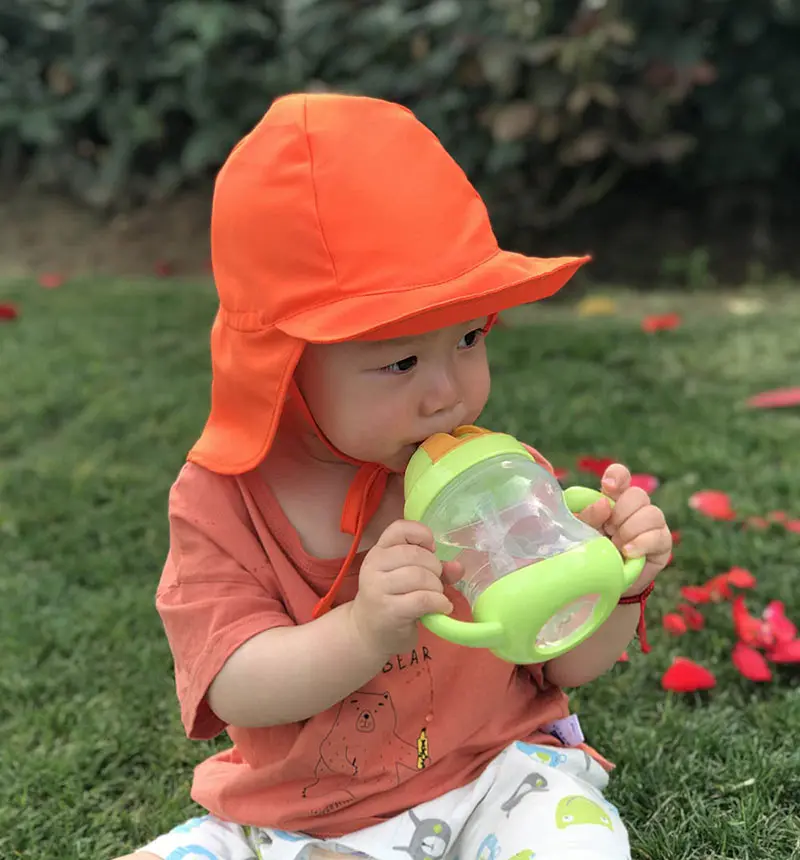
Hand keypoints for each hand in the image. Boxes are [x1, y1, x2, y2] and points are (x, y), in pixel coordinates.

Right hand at [351, 520, 456, 656]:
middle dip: (435, 568)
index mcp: (379, 551)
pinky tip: (441, 608)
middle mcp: (374, 565)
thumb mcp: (409, 578)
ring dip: (437, 587)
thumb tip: (458, 567)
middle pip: (415, 555)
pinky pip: (422, 599)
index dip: (421, 534)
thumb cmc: (392, 600)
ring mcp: (378, 588)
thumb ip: (435, 568)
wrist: (369, 633)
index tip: (431, 550)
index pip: (399, 528)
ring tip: (437, 596)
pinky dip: (439, 603)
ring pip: (419, 576)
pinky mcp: (388, 610)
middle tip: (436, 582)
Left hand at [574, 464, 671, 596]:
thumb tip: (603, 503)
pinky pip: (658, 536)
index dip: (618, 476)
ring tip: (616, 546)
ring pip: (652, 513)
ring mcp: (652, 524)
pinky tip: (628, 553)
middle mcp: (636, 508)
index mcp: (614, 499)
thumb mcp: (582, 533)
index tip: (608, 486)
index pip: (621, 476)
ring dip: (630, 530)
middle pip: (638, 494)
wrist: (604, 584)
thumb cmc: (592, 553)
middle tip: (608, 531)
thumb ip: (588, 516)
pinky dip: (641, 543)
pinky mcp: (662, 543)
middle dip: (621, 513)